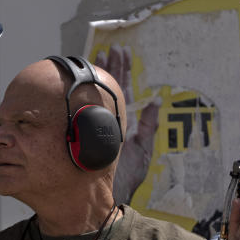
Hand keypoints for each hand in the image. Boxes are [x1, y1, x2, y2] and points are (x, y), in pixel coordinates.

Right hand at [95, 44, 159, 204]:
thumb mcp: (143, 148)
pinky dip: (85, 90)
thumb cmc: (126, 175)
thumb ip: (150, 124)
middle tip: (111, 47)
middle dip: (111, 65)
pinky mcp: (87, 129)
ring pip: (99, 91)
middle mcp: (110, 118)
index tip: (122, 51)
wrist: (105, 192)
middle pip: (111, 84)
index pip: (124, 88)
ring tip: (101, 53)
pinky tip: (83, 77)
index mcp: (124, 119)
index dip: (123, 69)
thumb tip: (156, 100)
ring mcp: (97, 122)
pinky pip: (86, 105)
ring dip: (100, 72)